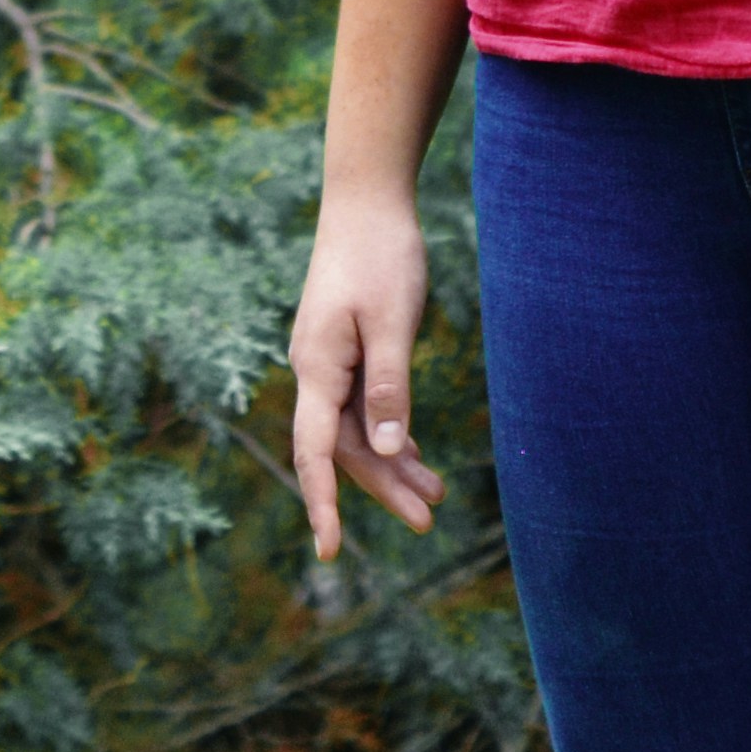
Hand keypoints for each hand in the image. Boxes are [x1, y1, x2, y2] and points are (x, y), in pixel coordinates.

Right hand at [287, 194, 449, 560]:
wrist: (367, 201)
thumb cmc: (380, 255)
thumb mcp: (391, 321)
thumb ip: (389, 386)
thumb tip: (390, 448)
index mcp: (317, 367)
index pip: (316, 451)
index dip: (322, 503)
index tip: (330, 549)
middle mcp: (315, 370)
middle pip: (344, 448)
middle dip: (382, 489)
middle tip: (427, 523)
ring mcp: (329, 362)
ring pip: (357, 431)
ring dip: (393, 465)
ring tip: (435, 499)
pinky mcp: (347, 351)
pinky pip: (365, 407)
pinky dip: (392, 433)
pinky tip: (417, 456)